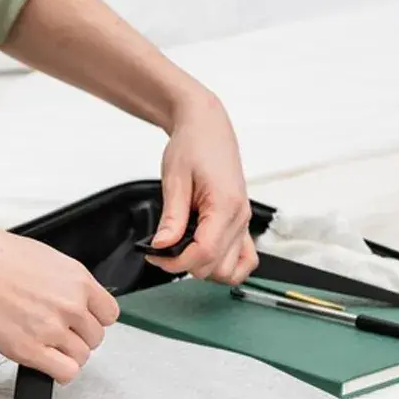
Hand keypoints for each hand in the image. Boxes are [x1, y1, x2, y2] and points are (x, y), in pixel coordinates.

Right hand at [0, 222, 119, 383]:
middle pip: (95, 337)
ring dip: (66, 355)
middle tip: (56, 333)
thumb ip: (65, 283)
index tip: (81, 323)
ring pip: (81, 357)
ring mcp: (52, 329)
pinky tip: (45, 362)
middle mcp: (70, 305)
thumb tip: (72, 299)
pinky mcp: (30, 350)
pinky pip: (64, 373)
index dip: (93, 321)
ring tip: (45, 346)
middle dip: (77, 337)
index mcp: (77, 280)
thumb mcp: (44, 259)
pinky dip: (58, 372)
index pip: (108, 313)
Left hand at [147, 88, 256, 284]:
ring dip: (204, 268)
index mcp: (225, 205)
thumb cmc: (192, 146)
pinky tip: (204, 255)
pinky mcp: (241, 224)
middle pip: (216, 267)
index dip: (176, 262)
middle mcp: (240, 217)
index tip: (155, 255)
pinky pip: (243, 260)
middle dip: (185, 265)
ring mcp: (244, 222)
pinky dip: (225, 266)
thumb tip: (162, 246)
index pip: (204, 253)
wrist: (207, 128)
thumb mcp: (175, 179)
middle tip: (162, 250)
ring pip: (231, 270)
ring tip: (182, 251)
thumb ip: (171, 218)